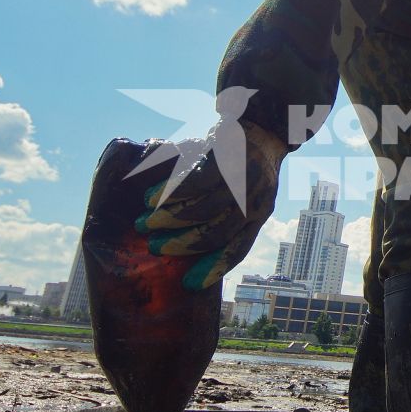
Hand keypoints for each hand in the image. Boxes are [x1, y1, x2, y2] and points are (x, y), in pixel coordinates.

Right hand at [135, 122, 284, 289]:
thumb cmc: (249, 168)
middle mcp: (253, 200)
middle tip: (155, 248)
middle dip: (182, 245)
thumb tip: (191, 246)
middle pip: (217, 232)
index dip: (214, 268)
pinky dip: (169, 193)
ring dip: (170, 219)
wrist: (264, 126)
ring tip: (146, 223)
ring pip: (202, 209)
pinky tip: (152, 198)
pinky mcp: (224, 158)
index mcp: (259, 215)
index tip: (189, 284)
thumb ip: (229, 218)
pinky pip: (193, 182)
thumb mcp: (250, 196)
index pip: (237, 249)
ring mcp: (240, 179)